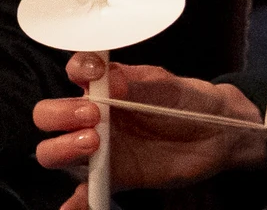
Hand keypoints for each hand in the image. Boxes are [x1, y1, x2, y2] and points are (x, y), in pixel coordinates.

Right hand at [34, 52, 266, 209]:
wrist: (216, 134)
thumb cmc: (189, 102)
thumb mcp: (168, 86)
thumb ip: (139, 83)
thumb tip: (111, 79)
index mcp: (105, 86)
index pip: (74, 73)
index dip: (77, 70)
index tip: (95, 73)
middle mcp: (93, 116)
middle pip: (49, 115)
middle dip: (61, 113)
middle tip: (93, 116)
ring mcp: (99, 149)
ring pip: (55, 151)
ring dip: (61, 148)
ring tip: (93, 144)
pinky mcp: (112, 178)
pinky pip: (85, 193)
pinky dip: (75, 202)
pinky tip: (74, 207)